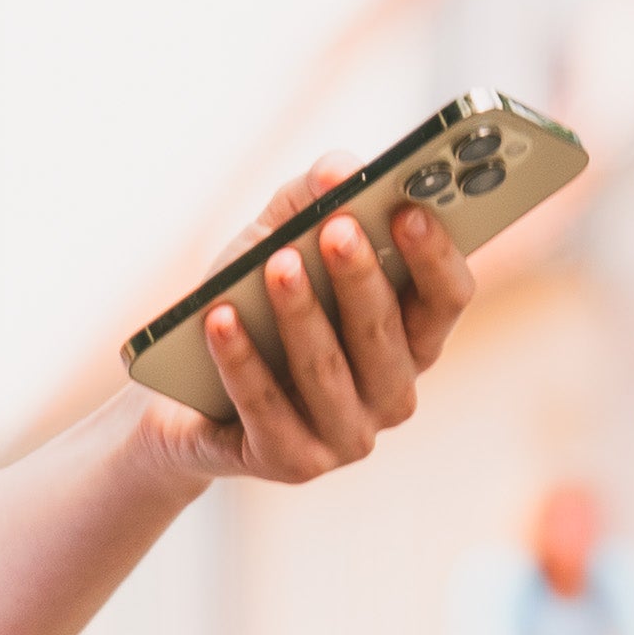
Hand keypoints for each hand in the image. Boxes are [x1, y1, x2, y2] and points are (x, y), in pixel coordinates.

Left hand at [142, 165, 477, 490]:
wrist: (185, 399)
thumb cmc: (253, 307)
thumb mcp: (278, 237)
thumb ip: (312, 196)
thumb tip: (340, 170)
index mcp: (411, 337)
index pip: (448, 298)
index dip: (436, 256)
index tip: (411, 210)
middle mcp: (391, 393)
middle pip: (387, 336)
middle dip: (361, 279)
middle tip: (338, 228)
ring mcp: (346, 437)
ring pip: (328, 373)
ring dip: (301, 315)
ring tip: (276, 265)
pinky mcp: (292, 464)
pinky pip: (266, 408)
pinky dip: (241, 361)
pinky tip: (221, 320)